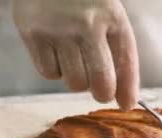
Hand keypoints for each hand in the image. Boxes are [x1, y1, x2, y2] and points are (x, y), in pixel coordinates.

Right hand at [12, 0, 138, 109]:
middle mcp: (87, 24)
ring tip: (73, 58)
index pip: (126, 60)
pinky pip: (49, 73)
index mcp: (111, 15)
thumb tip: (122, 95)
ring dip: (76, 78)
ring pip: (74, 82)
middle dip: (102, 93)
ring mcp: (58, 30)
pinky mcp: (33, 34)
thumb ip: (114, 46)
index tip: (126, 104)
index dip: (128, 88)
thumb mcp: (105, 9)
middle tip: (99, 92)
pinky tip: (54, 51)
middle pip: (100, 81)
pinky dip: (53, 69)